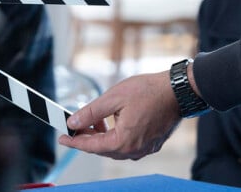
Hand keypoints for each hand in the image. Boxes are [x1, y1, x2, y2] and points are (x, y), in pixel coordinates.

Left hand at [58, 71, 181, 159]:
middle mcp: (135, 150)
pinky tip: (114, 122)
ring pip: (116, 148)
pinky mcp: (153, 143)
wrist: (177, 90)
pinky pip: (129, 145)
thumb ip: (91, 112)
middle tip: (77, 126)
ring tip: (95, 121)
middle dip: (88, 138)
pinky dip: (117, 136)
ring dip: (103, 137)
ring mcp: (145, 148)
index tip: (62, 138)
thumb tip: (73, 123)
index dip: (74, 142)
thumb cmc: (149, 91)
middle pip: (104, 149)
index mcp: (123, 142)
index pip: (92, 146)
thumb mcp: (113, 98)